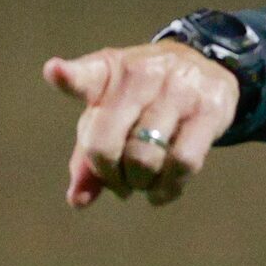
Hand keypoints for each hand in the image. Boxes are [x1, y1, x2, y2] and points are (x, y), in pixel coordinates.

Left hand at [42, 40, 240, 207]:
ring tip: (144, 183)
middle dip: (110, 176)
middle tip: (120, 182)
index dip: (67, 76)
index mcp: (109, 71)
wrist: (202, 65)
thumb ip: (88, 157)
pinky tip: (164, 189)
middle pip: (108, 144)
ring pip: (146, 157)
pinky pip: (183, 163)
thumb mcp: (110, 116)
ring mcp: (178, 90)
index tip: (55, 71)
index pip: (86, 75)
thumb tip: (78, 200)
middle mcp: (142, 75)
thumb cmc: (142, 100)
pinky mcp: (210, 109)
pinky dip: (168, 188)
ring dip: (141, 184)